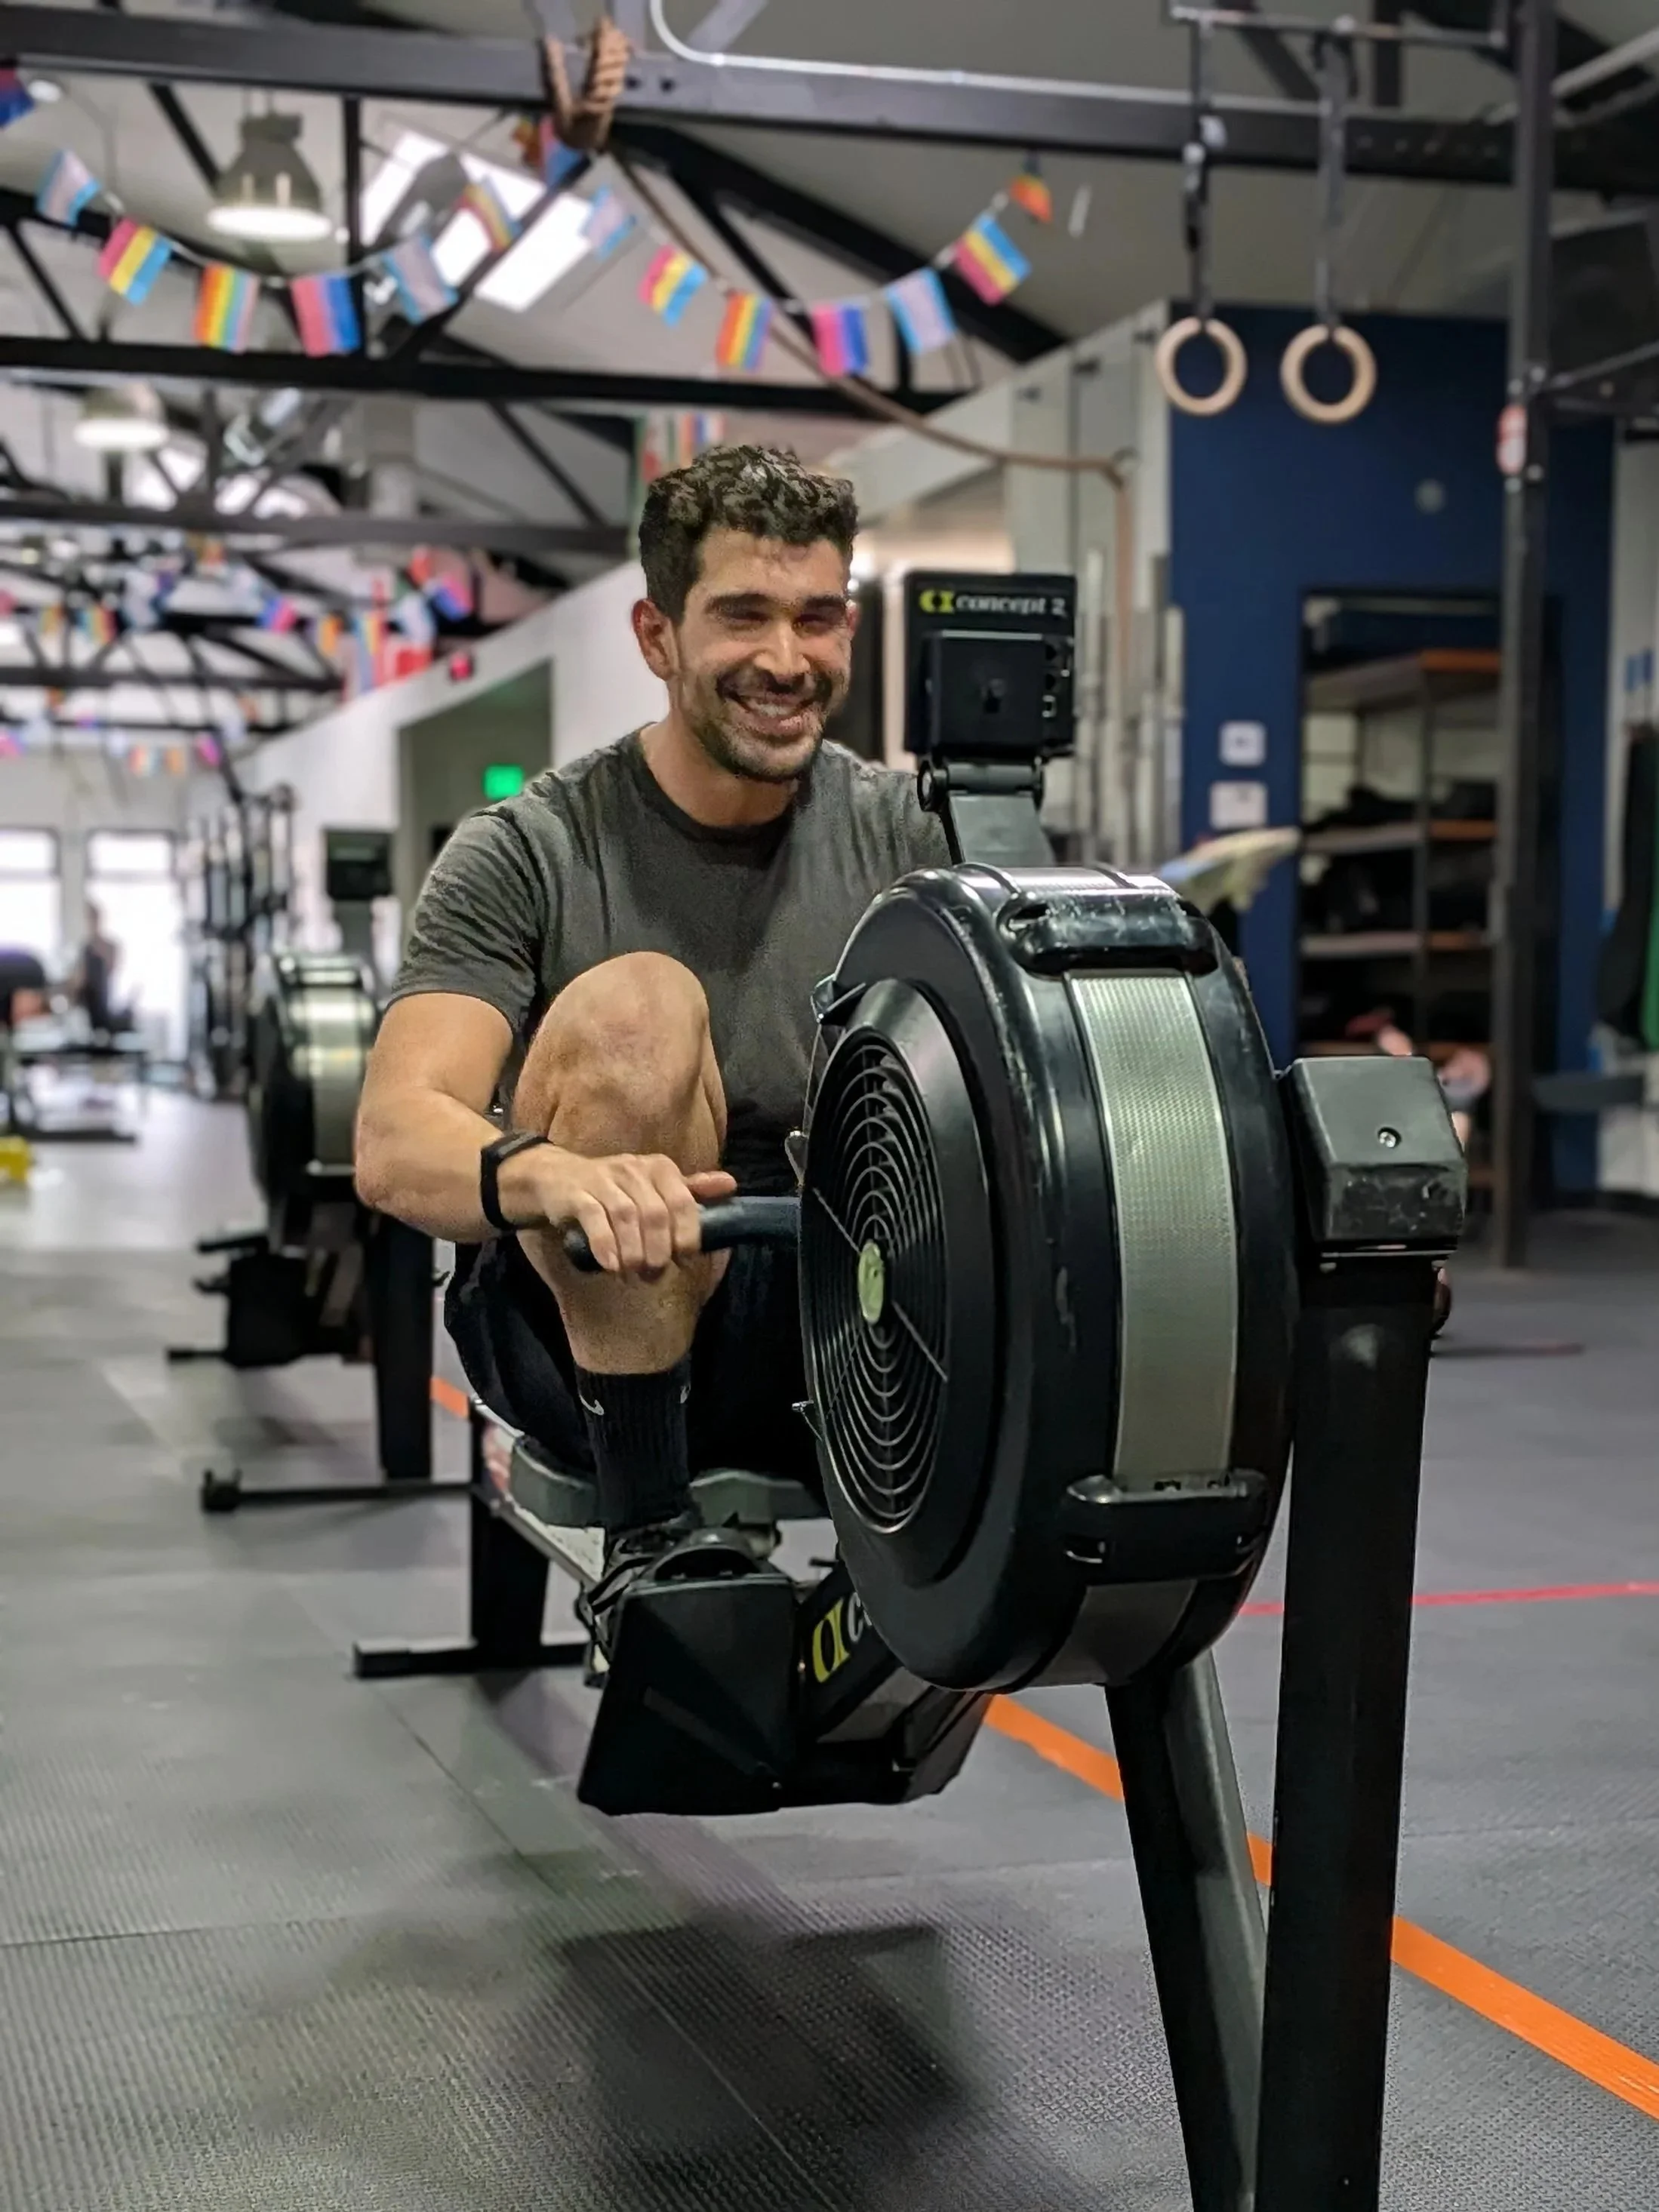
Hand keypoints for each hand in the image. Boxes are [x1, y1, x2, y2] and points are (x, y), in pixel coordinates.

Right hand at [531, 1146, 736, 1279]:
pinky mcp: (577, 1194)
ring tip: (633, 1273)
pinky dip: (606, 1245)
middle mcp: (632, 1169)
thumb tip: (731, 1185)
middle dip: (658, 1251)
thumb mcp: (653, 1186)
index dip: (687, 1235)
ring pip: (626, 1217)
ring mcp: (603, 1180)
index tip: (683, 1259)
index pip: (683, 1202)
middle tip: (653, 1274)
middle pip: (655, 1214)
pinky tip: (611, 1265)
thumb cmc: (613, 1189)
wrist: (557, 1178)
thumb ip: (690, 1190)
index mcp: (658, 1168)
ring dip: (633, 1252)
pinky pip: (595, 1218)